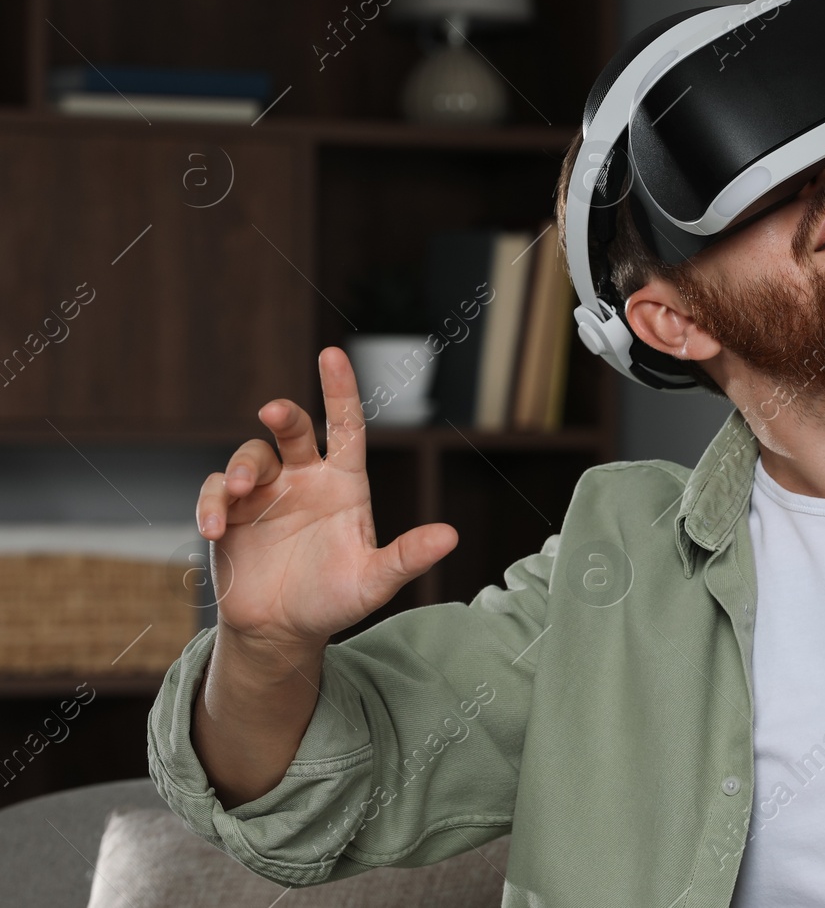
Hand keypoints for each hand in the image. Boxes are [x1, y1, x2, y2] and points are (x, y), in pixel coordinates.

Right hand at [195, 347, 457, 649]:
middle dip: (283, 415)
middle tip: (273, 411)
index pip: (345, 425)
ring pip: (250, 456)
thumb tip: (450, 536)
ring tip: (242, 492)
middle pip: (292, 430)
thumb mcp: (374, 581)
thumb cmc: (334, 599)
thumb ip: (406, 557)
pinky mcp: (230, 513)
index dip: (340, 390)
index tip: (332, 354)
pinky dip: (213, 503)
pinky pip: (217, 492)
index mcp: (343, 483)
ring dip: (243, 467)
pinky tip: (215, 527)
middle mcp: (304, 478)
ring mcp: (265, 493)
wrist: (283, 629)